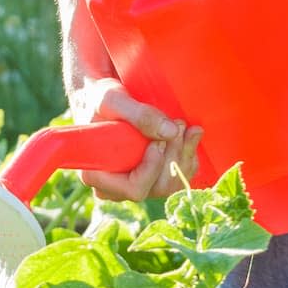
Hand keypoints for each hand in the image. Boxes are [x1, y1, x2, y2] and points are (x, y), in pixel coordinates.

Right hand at [69, 77, 202, 200]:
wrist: (106, 100)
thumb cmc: (99, 99)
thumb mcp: (111, 99)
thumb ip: (138, 114)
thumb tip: (170, 131)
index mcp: (98, 175)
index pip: (132, 189)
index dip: (152, 167)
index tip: (159, 141)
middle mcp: (117, 187)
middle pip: (157, 187)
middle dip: (173, 155)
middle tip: (178, 123)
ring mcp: (136, 184)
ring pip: (171, 184)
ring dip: (183, 154)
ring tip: (184, 126)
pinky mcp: (152, 176)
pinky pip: (179, 177)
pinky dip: (188, 155)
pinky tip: (190, 134)